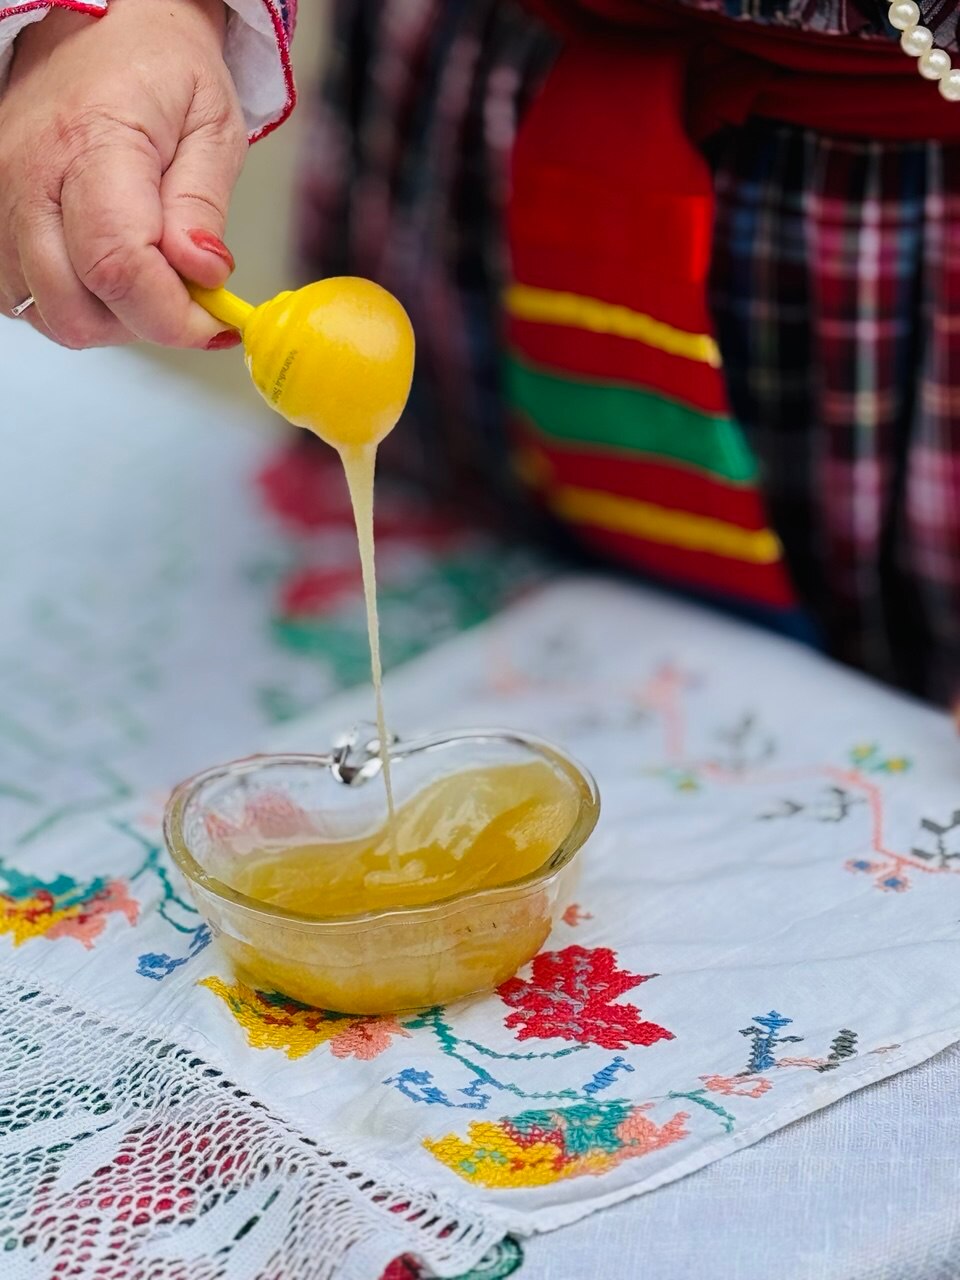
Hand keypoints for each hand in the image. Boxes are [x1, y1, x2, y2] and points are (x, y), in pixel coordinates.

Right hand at [0, 0, 246, 348]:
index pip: (120, 269)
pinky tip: (105, 274)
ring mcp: (2, 201)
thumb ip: (203, 207)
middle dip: (143, 324)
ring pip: (49, 314)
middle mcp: (30, 178)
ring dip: (107, 318)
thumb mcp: (212, 126)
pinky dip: (71, 304)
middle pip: (76, 309)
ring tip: (146, 278)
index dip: (173, 317)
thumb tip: (202, 275)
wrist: (102, 25)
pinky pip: (24, 299)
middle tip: (184, 297)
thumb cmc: (160, 66)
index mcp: (92, 146)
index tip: (214, 323)